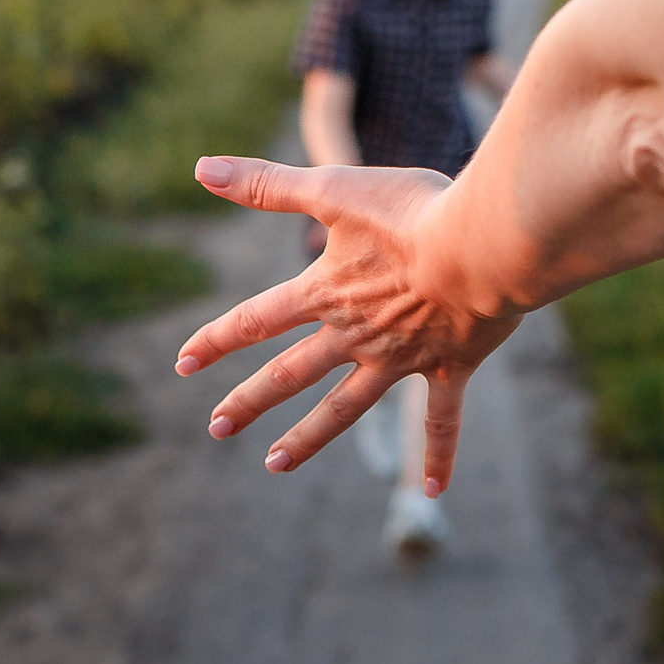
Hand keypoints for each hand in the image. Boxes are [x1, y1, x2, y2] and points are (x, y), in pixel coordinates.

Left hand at [174, 156, 519, 491]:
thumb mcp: (335, 188)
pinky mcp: (448, 368)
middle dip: (250, 400)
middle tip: (217, 428)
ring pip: (345, 407)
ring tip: (274, 465)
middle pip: (291, 372)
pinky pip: (440, 422)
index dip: (217, 339)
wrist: (482, 248)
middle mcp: (355, 334)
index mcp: (326, 292)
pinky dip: (437, 458)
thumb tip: (201, 168)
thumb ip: (269, 184)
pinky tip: (432, 494)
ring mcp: (400, 358)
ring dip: (308, 438)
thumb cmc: (414, 210)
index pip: (257, 319)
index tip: (182, 363)